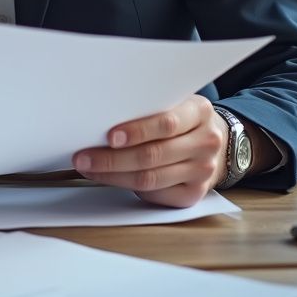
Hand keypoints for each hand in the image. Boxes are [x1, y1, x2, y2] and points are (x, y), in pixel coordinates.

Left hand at [71, 95, 225, 207]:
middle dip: (113, 158)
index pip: (166, 124)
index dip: (137, 131)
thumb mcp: (174, 102)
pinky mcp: (193, 194)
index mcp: (199, 112)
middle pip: (153, 155)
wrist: (212, 142)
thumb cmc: (182, 118)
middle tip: (84, 157)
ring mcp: (202, 171)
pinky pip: (155, 194)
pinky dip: (127, 187)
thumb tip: (102, 116)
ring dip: (114, 175)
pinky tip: (109, 179)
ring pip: (150, 178)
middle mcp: (206, 142)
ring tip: (89, 168)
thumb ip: (149, 107)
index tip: (110, 136)